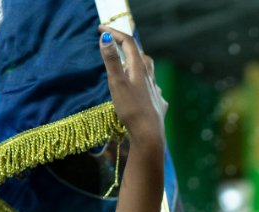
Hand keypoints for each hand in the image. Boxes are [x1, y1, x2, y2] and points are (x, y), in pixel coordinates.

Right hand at [98, 26, 166, 152]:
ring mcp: (156, 92)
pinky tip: (144, 93)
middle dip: (128, 48)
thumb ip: (112, 60)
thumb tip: (105, 37)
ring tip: (130, 67)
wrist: (149, 136)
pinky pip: (154, 91)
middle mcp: (151, 78)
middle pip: (142, 56)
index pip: (128, 43)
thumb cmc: (132, 110)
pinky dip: (147, 86)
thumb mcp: (117, 83)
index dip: (115, 33)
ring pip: (149, 73)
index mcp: (140, 69)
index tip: (101, 28)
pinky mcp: (158, 106)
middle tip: (116, 46)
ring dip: (139, 66)